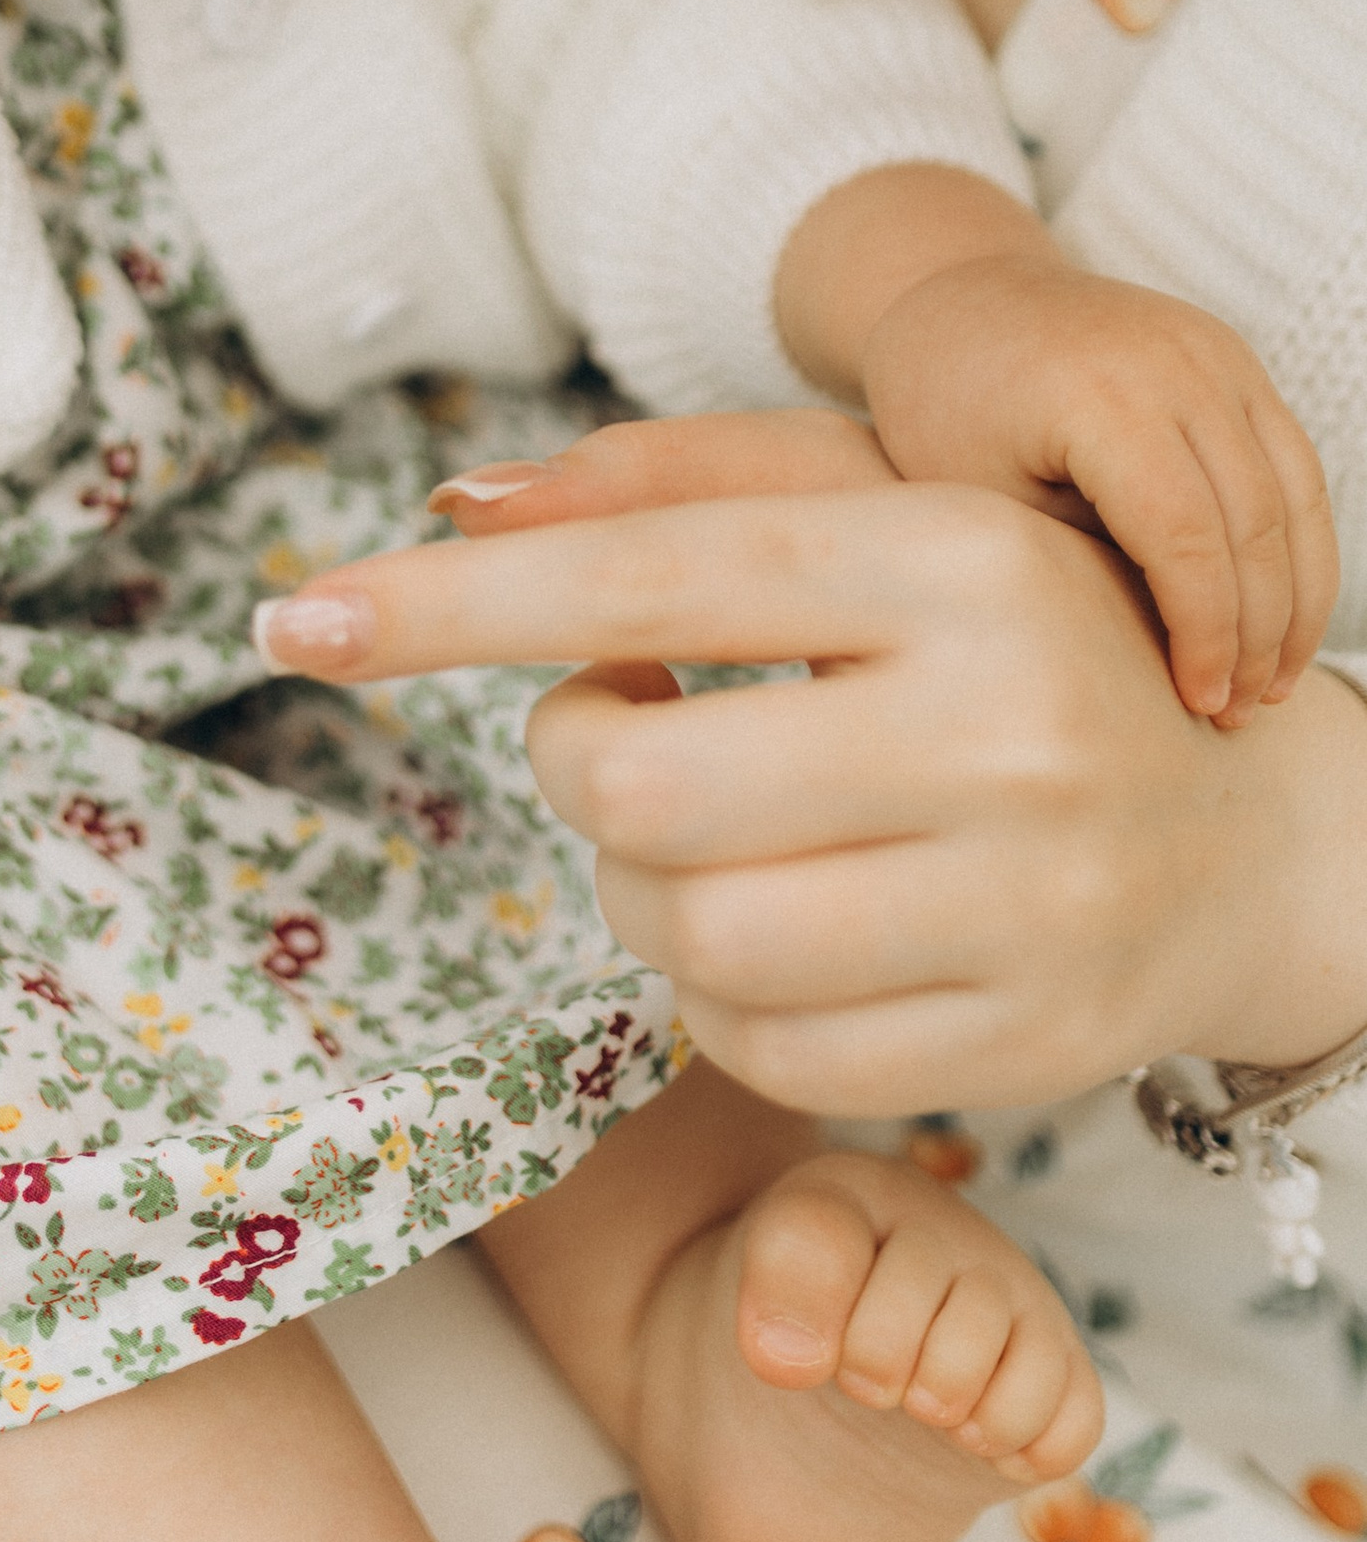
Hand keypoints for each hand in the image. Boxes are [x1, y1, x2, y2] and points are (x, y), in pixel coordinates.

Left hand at [257, 418, 1366, 1111]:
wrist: (1249, 830)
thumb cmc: (1013, 639)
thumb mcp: (885, 516)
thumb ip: (676, 492)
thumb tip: (451, 509)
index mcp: (960, 561)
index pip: (650, 574)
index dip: (452, 604)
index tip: (293, 618)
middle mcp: (1006, 732)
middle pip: (637, 788)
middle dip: (575, 762)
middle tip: (618, 729)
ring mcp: (1025, 908)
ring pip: (683, 934)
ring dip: (635, 888)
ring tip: (702, 828)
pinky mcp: (1022, 1050)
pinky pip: (759, 1049)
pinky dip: (716, 994)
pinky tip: (779, 922)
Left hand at [857, 254, 1335, 727]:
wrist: (958, 295)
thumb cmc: (942, 407)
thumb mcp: (975, 500)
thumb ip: (1063, 568)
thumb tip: (1147, 665)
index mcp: (1098, 394)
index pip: (1184, 534)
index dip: (1203, 631)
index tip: (1198, 703)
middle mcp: (1176, 361)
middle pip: (1254, 520)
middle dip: (1257, 630)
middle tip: (1237, 713)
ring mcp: (1217, 353)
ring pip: (1295, 495)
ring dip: (1294, 598)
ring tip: (1268, 685)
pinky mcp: (1236, 361)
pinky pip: (1293, 464)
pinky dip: (1296, 546)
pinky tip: (1277, 619)